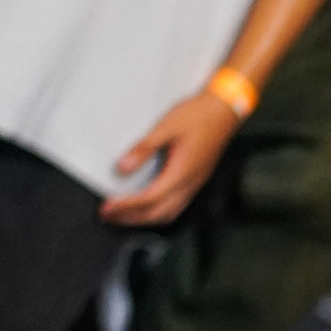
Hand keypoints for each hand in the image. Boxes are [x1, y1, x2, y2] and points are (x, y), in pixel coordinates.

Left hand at [102, 92, 241, 226]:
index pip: (149, 199)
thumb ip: (144, 148)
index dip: (126, 205)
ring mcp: (193, 185)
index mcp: (181, 173)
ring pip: (167, 214)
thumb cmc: (198, 116)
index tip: (107, 206)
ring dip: (143, 218)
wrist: (222, 112)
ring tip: (123, 215)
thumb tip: (123, 167)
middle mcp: (188, 185)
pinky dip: (156, 212)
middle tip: (109, 215)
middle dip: (130, 218)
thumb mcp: (166, 127)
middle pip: (157, 214)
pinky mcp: (194, 182)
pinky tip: (146, 205)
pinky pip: (174, 207)